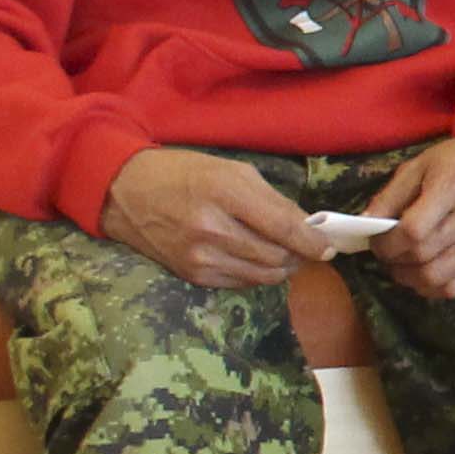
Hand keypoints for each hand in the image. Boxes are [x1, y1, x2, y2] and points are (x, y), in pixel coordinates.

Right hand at [96, 148, 328, 290]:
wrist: (126, 191)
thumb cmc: (185, 173)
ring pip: (261, 275)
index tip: (328, 248)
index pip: (283, 228)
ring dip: (281, 268)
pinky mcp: (191, 274)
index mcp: (225, 193)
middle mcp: (211, 229)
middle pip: (276, 256)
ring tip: (285, 254)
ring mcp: (199, 256)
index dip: (312, 242)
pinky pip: (240, 283)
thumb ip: (273, 200)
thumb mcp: (233, 171)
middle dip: (299, 255)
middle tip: (306, 248)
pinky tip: (255, 259)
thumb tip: (306, 227)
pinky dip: (256, 274)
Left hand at [357, 115, 454, 301]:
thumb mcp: (419, 166)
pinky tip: (424, 272)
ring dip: (409, 278)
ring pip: (437, 278)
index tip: (376, 241)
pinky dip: (432, 287)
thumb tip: (364, 227)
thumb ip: (389, 196)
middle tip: (387, 253)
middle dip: (393, 261)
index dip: (385, 243)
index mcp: (454, 185)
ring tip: (402, 265)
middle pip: (423, 256)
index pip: (413, 231)